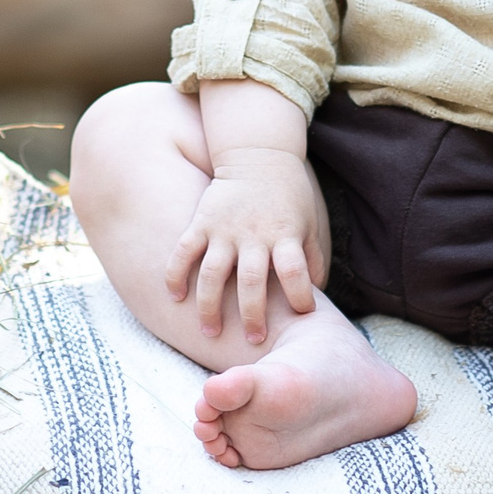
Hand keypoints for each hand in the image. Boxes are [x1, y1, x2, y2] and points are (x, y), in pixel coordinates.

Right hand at [163, 147, 321, 345]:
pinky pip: (184, 251)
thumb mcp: (309, 222)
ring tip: (210, 331)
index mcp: (284, 235)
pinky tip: (175, 297)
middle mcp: (254, 235)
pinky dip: (176, 274)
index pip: (294, 271)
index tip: (303, 313)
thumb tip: (317, 293)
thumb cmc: (289, 194)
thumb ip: (312, 258)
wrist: (258, 154)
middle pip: (251, 281)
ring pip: (212, 273)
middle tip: (254, 340)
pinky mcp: (202, 222)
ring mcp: (224, 229)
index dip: (300, 295)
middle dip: (252, 314)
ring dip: (209, 305)